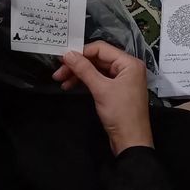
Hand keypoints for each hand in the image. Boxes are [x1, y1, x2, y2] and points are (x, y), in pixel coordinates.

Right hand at [52, 41, 152, 155]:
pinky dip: (85, 82)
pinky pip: (98, 80)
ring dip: (78, 74)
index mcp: (129, 63)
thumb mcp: (101, 89)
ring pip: (95, 70)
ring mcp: (121, 79)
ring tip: (61, 81)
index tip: (62, 59)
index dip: (81, 52)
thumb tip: (67, 54)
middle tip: (58, 73)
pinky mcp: (115, 90)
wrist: (131, 141)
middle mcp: (126, 68)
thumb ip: (84, 69)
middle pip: (97, 59)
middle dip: (77, 65)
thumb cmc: (120, 113)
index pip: (101, 49)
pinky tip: (70, 85)